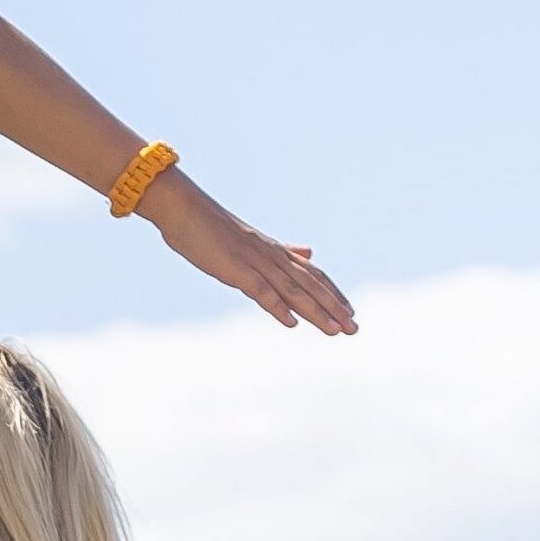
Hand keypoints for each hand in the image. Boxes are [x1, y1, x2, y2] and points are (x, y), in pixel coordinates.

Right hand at [145, 170, 356, 334]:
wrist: (184, 209)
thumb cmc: (210, 227)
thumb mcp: (250, 241)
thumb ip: (281, 251)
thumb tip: (309, 252)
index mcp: (274, 251)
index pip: (313, 274)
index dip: (333, 293)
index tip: (350, 311)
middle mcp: (272, 256)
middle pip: (311, 284)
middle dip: (334, 307)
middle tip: (354, 328)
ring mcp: (255, 262)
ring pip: (293, 290)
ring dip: (316, 311)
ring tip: (336, 331)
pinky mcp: (235, 269)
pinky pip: (261, 291)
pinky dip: (278, 307)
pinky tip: (292, 324)